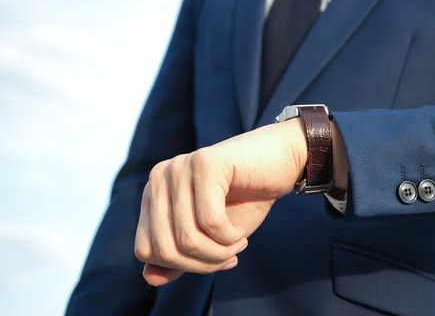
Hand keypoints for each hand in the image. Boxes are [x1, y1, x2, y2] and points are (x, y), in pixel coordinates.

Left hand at [134, 119, 307, 285]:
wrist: (282, 161)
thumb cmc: (246, 199)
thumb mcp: (209, 237)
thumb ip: (178, 257)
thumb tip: (150, 279)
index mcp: (154, 193)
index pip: (146, 250)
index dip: (181, 267)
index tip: (214, 260)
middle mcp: (160, 176)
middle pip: (165, 249)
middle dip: (202, 264)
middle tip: (230, 257)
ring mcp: (181, 166)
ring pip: (187, 239)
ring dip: (220, 254)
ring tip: (238, 244)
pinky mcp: (206, 162)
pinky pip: (210, 221)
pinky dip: (230, 238)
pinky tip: (241, 234)